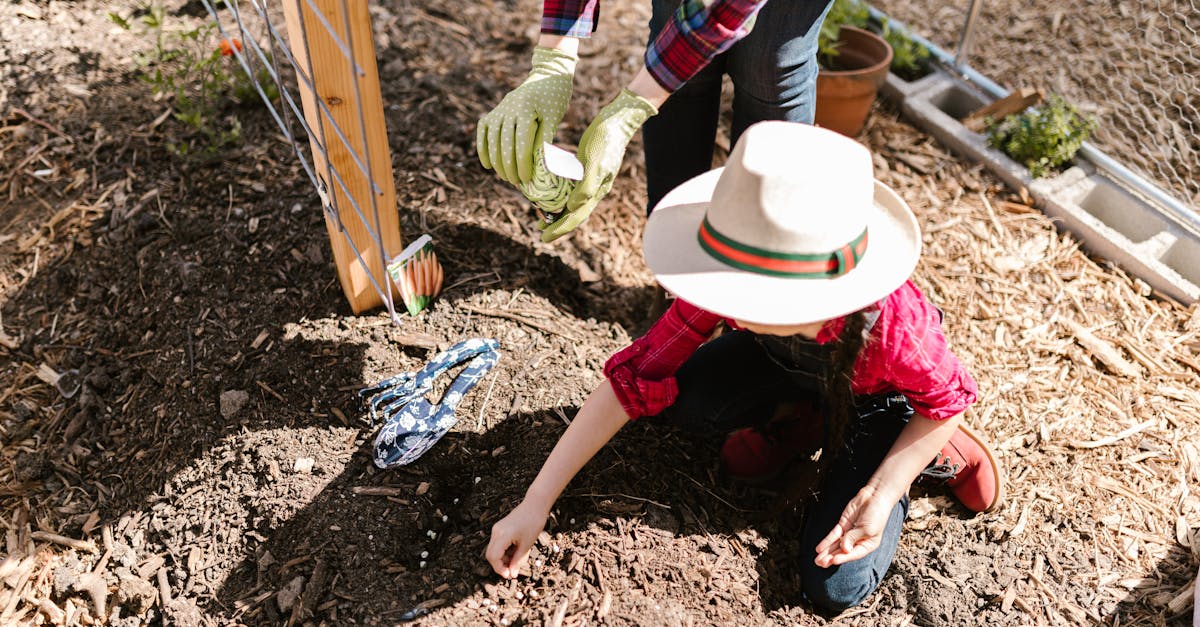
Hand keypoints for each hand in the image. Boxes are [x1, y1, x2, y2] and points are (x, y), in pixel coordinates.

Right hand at [477, 47, 576, 184]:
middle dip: (509, 166)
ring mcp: (498, 109)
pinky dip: (483, 148)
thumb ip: (545, 140)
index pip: (521, 144)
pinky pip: (483, 131)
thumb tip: (542, 167)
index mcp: (525, 110)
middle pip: (504, 144)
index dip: (522, 164)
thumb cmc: (554, 99)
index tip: (526, 179)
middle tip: (516, 183)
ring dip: (496, 161)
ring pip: (492, 140)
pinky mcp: (494, 111)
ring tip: (505, 177)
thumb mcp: (554, 118)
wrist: (547, 76)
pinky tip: (487, 165)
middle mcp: (507, 108)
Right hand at [485, 500, 548, 578]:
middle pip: (490, 555)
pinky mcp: (499, 528)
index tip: (509, 575)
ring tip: (517, 560)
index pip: (493, 557)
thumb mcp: (527, 545)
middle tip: (512, 571)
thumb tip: (512, 574)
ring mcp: (496, 529)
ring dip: (502, 558)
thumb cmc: (534, 523)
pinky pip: (497, 543)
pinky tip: (515, 552)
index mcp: (503, 535)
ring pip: (493, 550)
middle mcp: (496, 532)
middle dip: (499, 565)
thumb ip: (518, 560)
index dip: (499, 569)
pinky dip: (504, 551)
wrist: (535, 505)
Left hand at [540, 88, 656, 241]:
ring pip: (573, 202)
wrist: (618, 120)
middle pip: (574, 213)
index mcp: (596, 190)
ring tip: (543, 217)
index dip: (560, 229)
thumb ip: (586, 186)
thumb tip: (572, 207)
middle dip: (557, 224)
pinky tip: (552, 192)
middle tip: (540, 232)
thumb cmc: (606, 139)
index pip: (576, 216)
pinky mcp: (587, 169)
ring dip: (558, 211)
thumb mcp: (595, 162)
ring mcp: (591, 179)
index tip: (544, 238)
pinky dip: (561, 194)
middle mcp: (594, 189)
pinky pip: (572, 187)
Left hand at [813, 484, 897, 567]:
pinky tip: (819, 548)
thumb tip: (843, 549)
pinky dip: (826, 541)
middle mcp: (857, 541)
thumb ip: (853, 538)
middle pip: (842, 552)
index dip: (843, 558)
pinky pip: (833, 535)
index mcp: (867, 545)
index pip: (854, 554)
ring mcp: (849, 533)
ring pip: (836, 545)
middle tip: (820, 563)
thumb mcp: (867, 529)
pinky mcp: (843, 525)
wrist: (875, 497)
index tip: (834, 561)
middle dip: (831, 558)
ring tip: (817, 560)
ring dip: (826, 552)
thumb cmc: (876, 515)